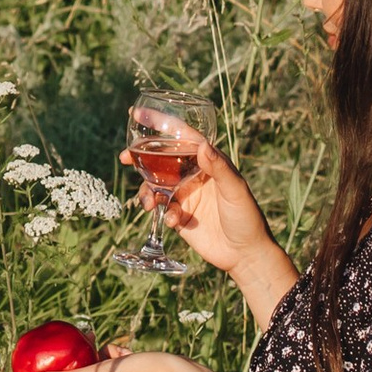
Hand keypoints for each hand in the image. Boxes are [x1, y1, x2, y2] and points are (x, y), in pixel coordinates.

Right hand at [121, 121, 292, 304]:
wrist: (245, 255)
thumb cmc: (247, 218)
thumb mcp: (236, 190)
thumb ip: (219, 168)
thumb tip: (202, 145)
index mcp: (208, 162)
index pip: (182, 137)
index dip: (161, 124)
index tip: (138, 115)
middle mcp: (193, 175)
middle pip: (161, 159)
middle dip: (141, 157)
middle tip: (124, 157)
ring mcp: (185, 195)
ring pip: (155, 184)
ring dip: (147, 190)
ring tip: (149, 203)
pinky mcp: (178, 215)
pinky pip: (161, 208)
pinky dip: (161, 212)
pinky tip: (173, 221)